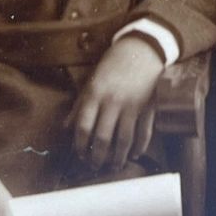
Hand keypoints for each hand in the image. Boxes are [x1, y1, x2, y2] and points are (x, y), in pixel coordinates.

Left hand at [71, 34, 164, 169]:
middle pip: (102, 138)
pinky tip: (134, 154)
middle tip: (94, 166)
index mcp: (95, 94)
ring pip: (124, 140)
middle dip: (97, 157)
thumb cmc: (114, 65)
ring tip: (113, 165)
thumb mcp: (92, 81)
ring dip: (118, 157)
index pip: (83, 126)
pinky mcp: (149, 107)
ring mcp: (133, 106)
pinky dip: (139, 147)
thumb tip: (66, 127)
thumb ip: (79, 105)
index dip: (79, 145)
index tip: (79, 154)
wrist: (143, 49)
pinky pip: (144, 133)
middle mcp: (113, 101)